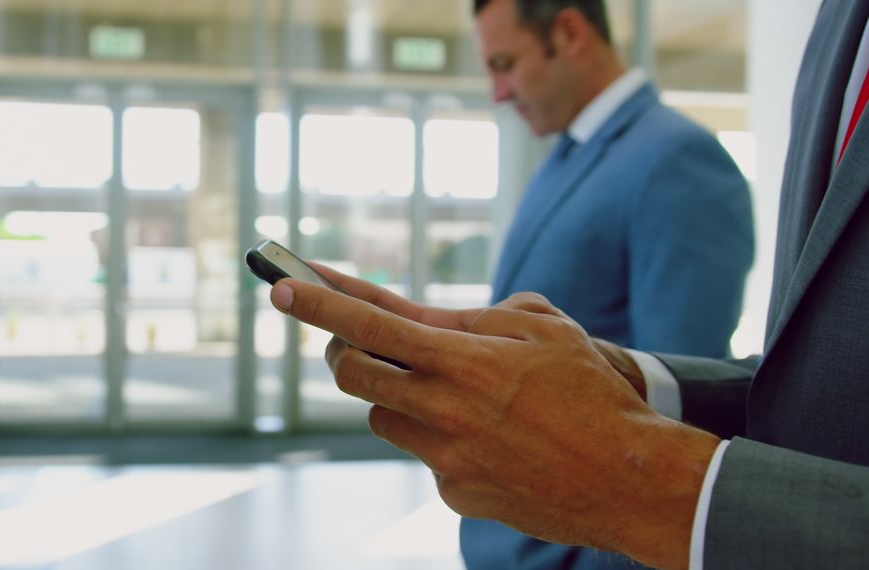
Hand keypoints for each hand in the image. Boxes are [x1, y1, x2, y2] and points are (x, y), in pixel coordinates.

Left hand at [270, 280, 717, 569]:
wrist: (629, 479)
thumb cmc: (591, 393)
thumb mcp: (544, 328)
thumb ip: (480, 316)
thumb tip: (432, 320)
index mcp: (460, 358)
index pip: (368, 323)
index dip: (318, 302)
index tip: (280, 286)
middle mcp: (441, 408)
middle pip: (351, 374)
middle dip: (343, 351)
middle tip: (358, 342)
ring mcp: (443, 456)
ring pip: (381, 417)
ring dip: (394, 396)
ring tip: (444, 392)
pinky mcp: (454, 492)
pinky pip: (423, 456)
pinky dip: (438, 439)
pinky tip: (484, 439)